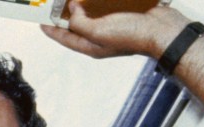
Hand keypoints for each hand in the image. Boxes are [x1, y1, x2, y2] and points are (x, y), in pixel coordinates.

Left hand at [41, 2, 188, 60]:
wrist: (163, 29)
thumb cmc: (132, 35)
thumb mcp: (98, 32)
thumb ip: (80, 23)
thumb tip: (72, 10)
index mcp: (91, 46)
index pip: (65, 38)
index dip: (51, 30)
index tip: (40, 22)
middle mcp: (100, 36)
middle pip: (77, 25)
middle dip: (66, 15)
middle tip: (55, 4)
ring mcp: (113, 25)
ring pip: (92, 14)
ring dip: (83, 5)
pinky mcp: (124, 14)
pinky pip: (108, 6)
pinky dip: (100, 0)